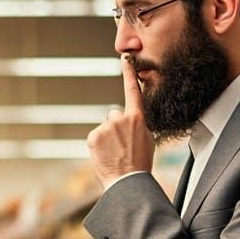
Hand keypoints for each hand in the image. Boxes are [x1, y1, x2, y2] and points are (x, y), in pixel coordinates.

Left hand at [86, 55, 154, 188]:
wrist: (128, 181)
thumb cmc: (139, 164)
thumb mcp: (146, 139)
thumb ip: (136, 124)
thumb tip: (129, 121)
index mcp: (138, 118)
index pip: (133, 90)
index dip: (128, 72)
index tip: (125, 57)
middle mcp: (121, 118)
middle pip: (113, 115)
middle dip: (115, 128)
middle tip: (121, 146)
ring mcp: (106, 127)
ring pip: (104, 128)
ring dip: (106, 138)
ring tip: (114, 154)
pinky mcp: (93, 136)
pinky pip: (94, 137)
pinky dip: (97, 146)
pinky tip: (105, 156)